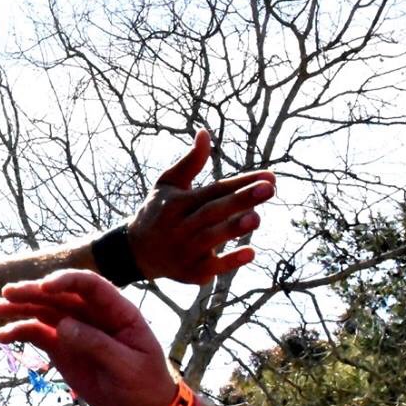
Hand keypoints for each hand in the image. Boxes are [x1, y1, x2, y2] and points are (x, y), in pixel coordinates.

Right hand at [0, 270, 176, 405]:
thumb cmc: (143, 383)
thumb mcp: (127, 366)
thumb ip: (98, 345)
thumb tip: (63, 326)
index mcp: (116, 310)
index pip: (90, 285)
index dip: (67, 281)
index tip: (44, 287)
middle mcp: (92, 314)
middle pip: (60, 295)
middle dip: (34, 291)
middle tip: (8, 293)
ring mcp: (74, 329)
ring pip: (44, 311)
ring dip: (21, 307)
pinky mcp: (61, 346)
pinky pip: (37, 334)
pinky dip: (20, 332)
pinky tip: (2, 337)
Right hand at [125, 129, 274, 284]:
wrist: (135, 252)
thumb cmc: (159, 211)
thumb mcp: (168, 184)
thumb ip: (190, 162)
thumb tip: (205, 132)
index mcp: (177, 202)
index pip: (213, 190)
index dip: (241, 183)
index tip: (270, 175)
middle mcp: (179, 226)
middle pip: (213, 211)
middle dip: (241, 200)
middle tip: (269, 189)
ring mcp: (184, 250)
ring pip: (211, 238)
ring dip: (234, 229)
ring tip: (258, 218)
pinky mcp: (189, 272)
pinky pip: (211, 267)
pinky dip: (229, 261)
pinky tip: (250, 253)